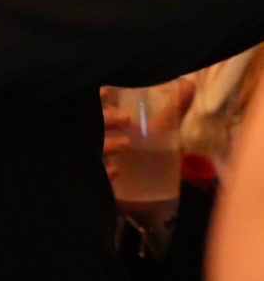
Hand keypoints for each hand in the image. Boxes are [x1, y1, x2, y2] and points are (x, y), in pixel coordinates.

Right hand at [102, 80, 194, 226]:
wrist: (146, 197)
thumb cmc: (146, 153)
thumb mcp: (159, 129)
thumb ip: (174, 109)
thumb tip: (191, 83)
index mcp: (104, 121)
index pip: (91, 103)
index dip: (96, 96)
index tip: (106, 91)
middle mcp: (91, 138)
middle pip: (88, 123)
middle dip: (104, 117)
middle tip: (124, 118)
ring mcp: (88, 160)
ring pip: (89, 147)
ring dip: (106, 143)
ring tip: (125, 143)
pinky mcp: (90, 181)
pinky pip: (91, 175)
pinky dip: (104, 171)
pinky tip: (117, 170)